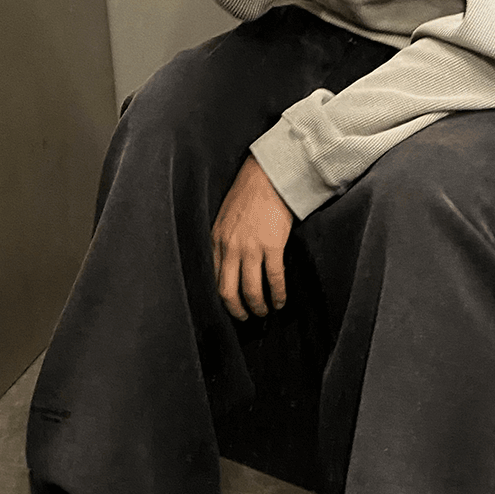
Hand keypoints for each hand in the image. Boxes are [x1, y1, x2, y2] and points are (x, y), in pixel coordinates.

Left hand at [211, 154, 292, 319]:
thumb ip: (224, 241)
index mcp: (216, 241)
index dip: (223, 300)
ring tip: (266, 311)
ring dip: (259, 307)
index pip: (213, 280)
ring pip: (252, 291)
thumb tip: (230, 266)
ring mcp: (251, 248)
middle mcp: (230, 248)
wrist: (269, 175)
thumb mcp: (225, 218)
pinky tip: (281, 301)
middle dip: (239, 311)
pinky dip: (278, 295)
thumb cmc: (249, 194)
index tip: (232, 308)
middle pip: (229, 293)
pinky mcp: (272, 247)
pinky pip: (274, 280)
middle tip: (247, 318)